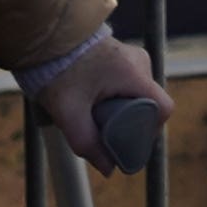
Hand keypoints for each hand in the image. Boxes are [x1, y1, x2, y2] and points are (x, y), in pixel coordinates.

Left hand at [32, 30, 169, 170]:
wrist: (43, 37)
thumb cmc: (58, 71)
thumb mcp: (69, 114)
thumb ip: (88, 143)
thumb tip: (109, 169)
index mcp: (134, 74)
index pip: (163, 108)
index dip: (152, 131)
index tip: (130, 141)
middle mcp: (139, 61)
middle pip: (149, 104)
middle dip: (132, 123)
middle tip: (107, 132)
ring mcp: (130, 55)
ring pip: (138, 94)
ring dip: (122, 109)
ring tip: (94, 114)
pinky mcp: (119, 54)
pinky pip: (128, 83)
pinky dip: (116, 96)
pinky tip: (94, 101)